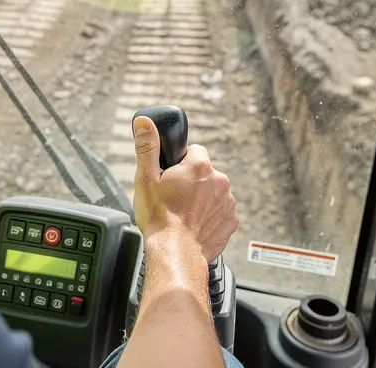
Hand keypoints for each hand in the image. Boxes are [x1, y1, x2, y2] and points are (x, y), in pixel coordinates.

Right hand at [131, 116, 237, 261]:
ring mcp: (227, 202)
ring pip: (212, 192)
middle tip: (173, 197)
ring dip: (201, 199)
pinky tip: (193, 224)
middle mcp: (219, 181)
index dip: (180, 162)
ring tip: (182, 213)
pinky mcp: (231, 221)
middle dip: (191, 181)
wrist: (175, 253)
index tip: (171, 176)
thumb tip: (144, 123)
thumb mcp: (145, 178)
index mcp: (199, 166)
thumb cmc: (159, 218)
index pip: (194, 151)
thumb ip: (147, 146)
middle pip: (204, 172)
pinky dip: (209, 216)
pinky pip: (220, 212)